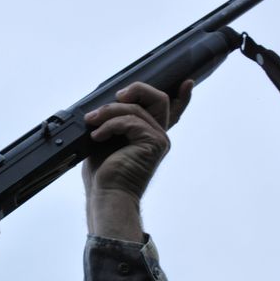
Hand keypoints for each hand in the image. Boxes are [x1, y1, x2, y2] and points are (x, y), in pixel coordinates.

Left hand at [82, 80, 192, 240]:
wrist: (107, 197)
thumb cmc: (103, 176)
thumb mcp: (105, 142)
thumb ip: (112, 123)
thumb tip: (102, 105)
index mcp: (149, 138)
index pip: (172, 114)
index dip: (182, 98)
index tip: (188, 83)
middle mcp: (158, 137)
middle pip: (158, 98)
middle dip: (136, 90)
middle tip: (116, 96)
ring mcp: (158, 139)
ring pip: (136, 107)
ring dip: (108, 112)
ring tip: (91, 123)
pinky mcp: (153, 142)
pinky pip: (129, 121)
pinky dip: (109, 125)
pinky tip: (97, 137)